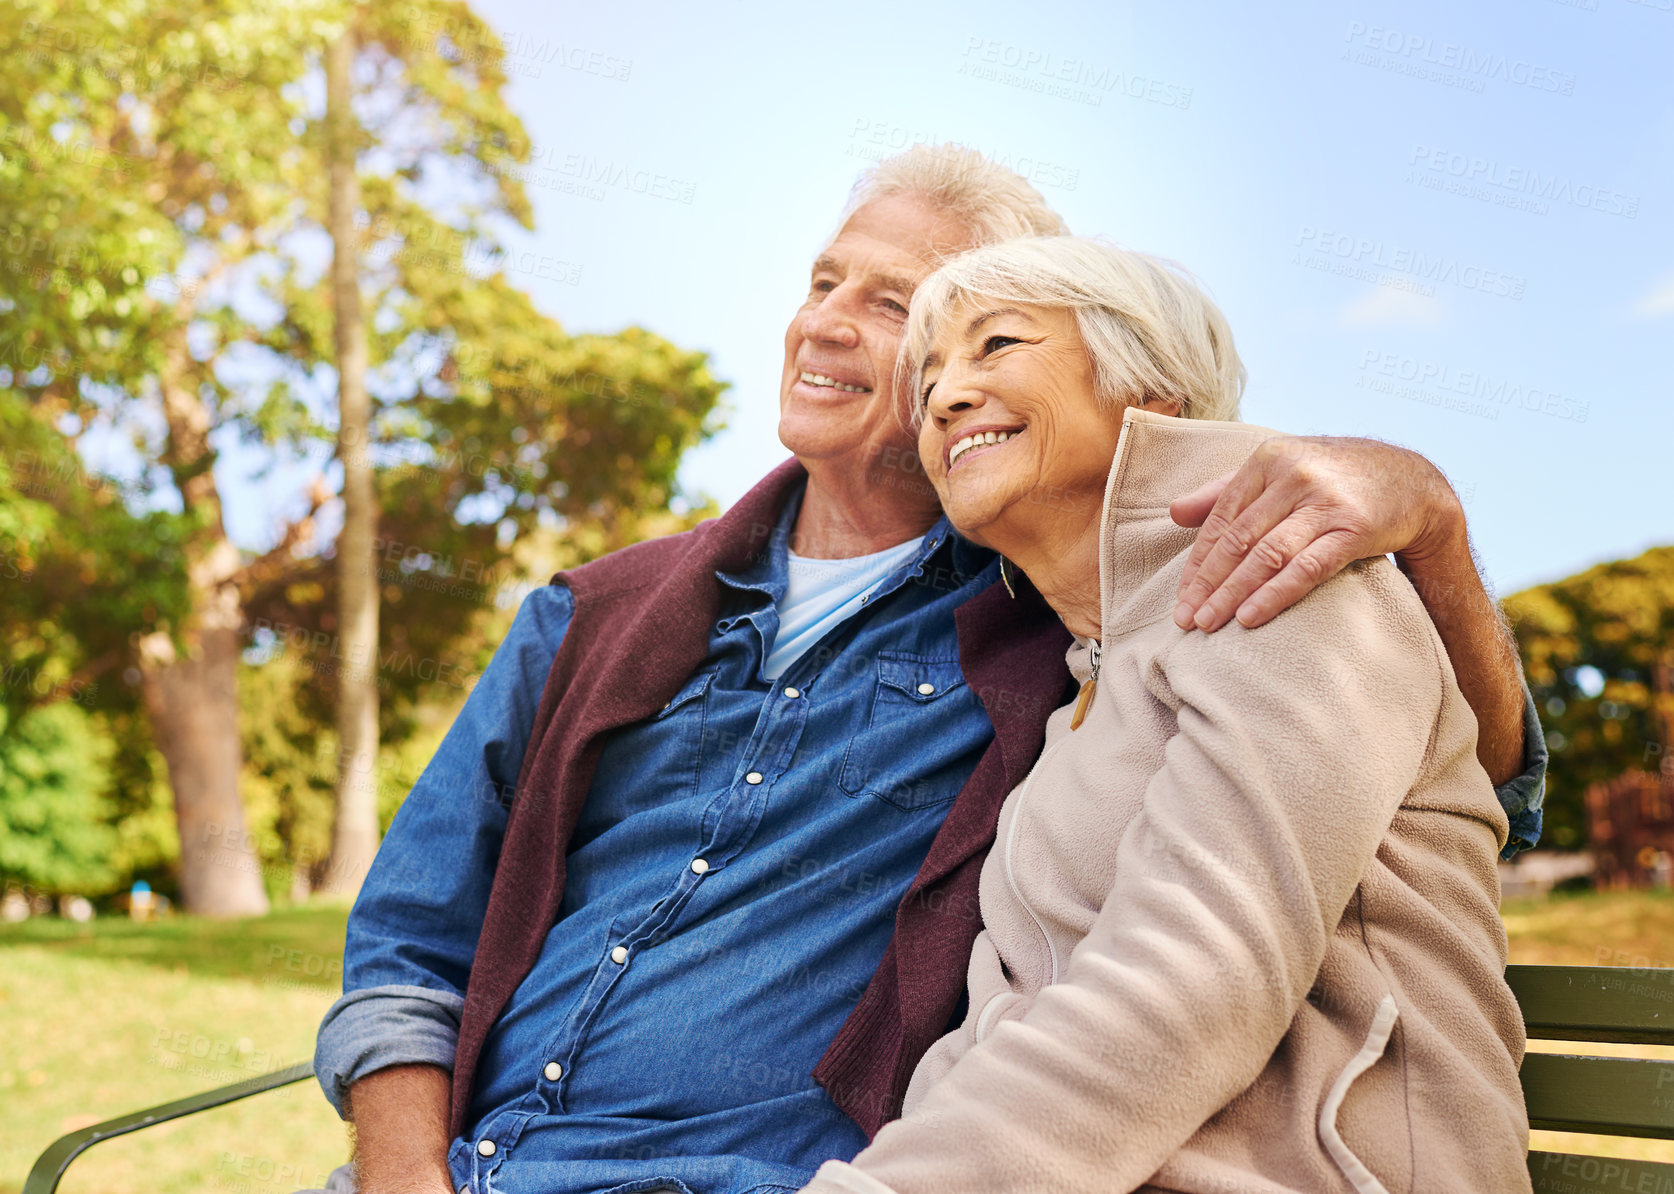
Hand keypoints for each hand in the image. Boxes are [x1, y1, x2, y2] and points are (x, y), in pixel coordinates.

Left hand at [1170, 436, 1461, 631]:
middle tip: (1186, 620)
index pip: (1221, 519)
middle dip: (1208, 584)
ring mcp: (1325, 502)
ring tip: (1209, 623)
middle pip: (1239, 539)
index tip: (1181, 598)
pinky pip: (1307, 567)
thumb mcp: (1280, 471)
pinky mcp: (1355, 528)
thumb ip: (1226, 490)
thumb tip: (1174, 512)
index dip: (1198, 562)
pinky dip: (1275, 594)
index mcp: (1268, 460)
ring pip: (1266, 555)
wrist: (1413, 481)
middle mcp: (1294, 476)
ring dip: (1233, 593)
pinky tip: (1251, 617)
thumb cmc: (1333, 479)